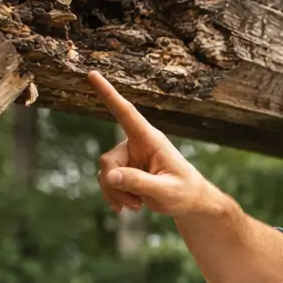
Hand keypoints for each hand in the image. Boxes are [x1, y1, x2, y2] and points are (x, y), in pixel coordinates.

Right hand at [87, 70, 219, 216]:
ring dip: (116, 194)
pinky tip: (126, 208)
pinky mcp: (125, 171)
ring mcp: (129, 158)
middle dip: (115, 186)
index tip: (92, 74)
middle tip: (134, 205)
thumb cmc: (184, 192)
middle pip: (108, 160)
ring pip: (105, 174)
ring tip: (137, 207)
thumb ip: (140, 183)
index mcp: (150, 139)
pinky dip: (114, 197)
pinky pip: (107, 182)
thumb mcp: (166, 191)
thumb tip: (110, 176)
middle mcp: (136, 144)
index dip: (108, 94)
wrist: (189, 202)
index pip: (126, 113)